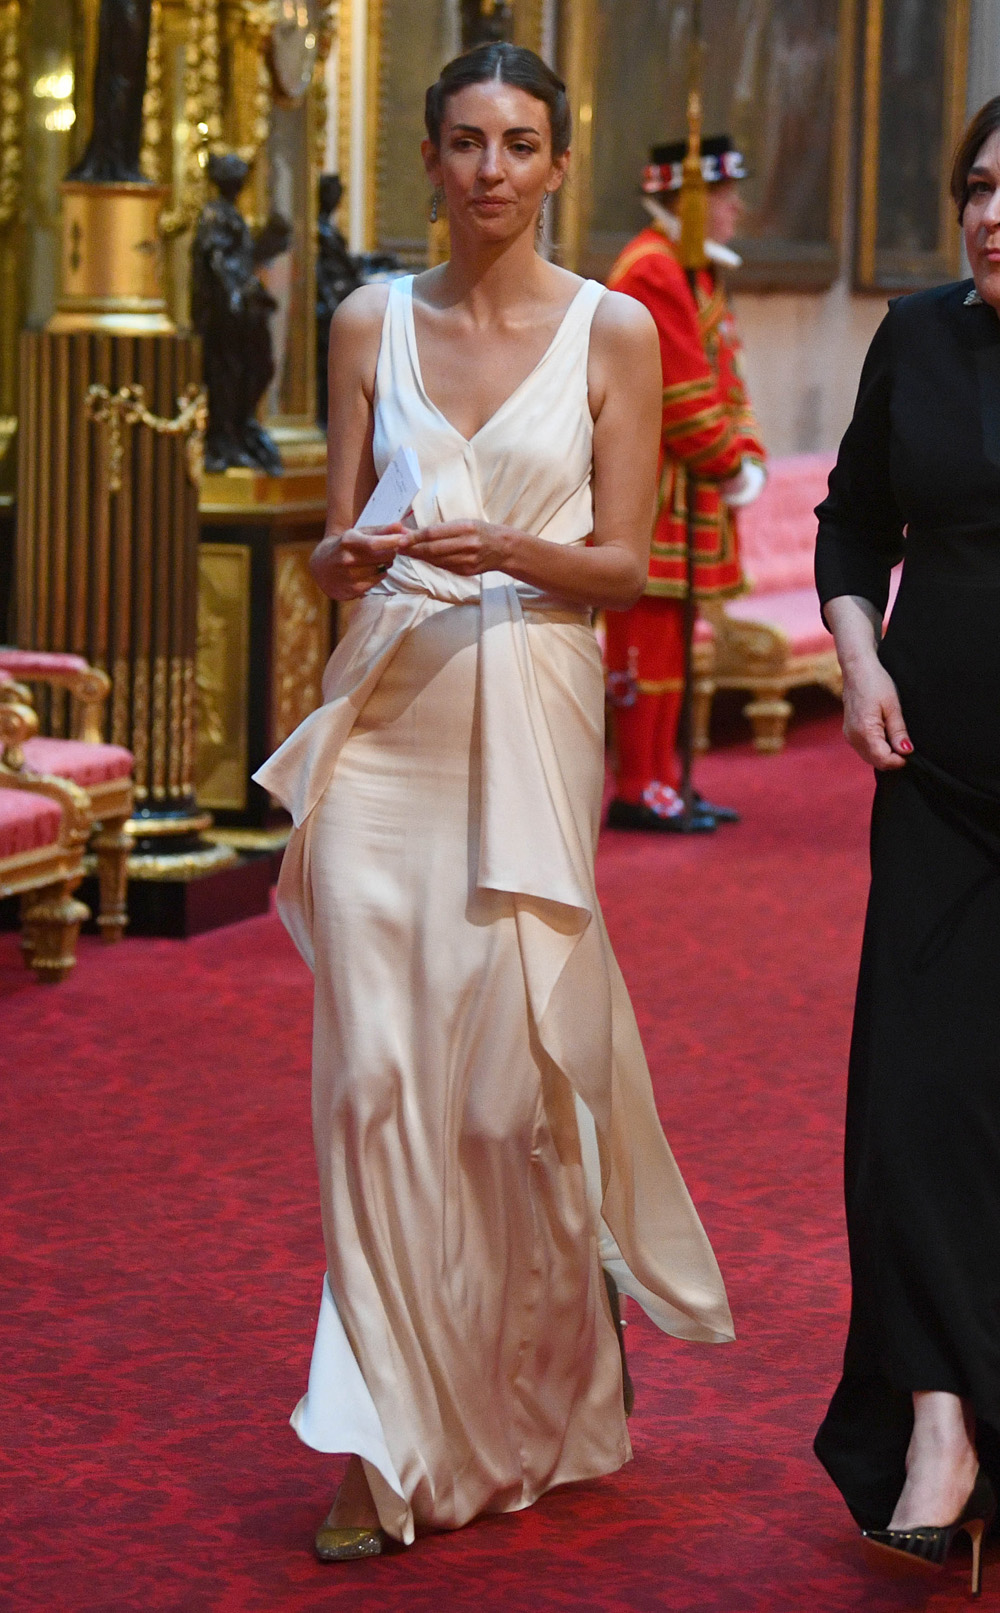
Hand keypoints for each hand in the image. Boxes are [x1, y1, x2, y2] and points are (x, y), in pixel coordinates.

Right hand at [309, 525, 405, 600]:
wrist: (322, 566)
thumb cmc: (346, 546)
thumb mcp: (359, 533)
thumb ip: (382, 530)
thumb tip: (401, 526)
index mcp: (348, 540)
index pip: (375, 543)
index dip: (393, 541)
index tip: (404, 538)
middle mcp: (347, 558)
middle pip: (383, 556)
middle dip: (391, 552)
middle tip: (388, 550)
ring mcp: (349, 575)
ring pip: (382, 569)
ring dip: (386, 564)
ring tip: (378, 560)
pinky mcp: (353, 589)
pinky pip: (377, 580)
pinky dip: (379, 575)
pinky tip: (372, 571)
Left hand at [399, 520, 513, 576]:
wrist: (503, 548)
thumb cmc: (480, 531)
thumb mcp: (464, 522)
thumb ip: (442, 529)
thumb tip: (414, 532)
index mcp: (466, 528)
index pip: (434, 533)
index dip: (415, 537)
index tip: (401, 539)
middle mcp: (467, 545)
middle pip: (432, 549)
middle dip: (413, 549)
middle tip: (397, 547)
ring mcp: (467, 561)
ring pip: (436, 560)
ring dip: (419, 557)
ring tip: (405, 552)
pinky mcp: (466, 571)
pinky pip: (443, 566)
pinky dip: (431, 562)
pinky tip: (422, 558)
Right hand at [841, 652, 912, 769]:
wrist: (857, 669)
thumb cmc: (876, 683)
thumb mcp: (893, 706)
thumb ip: (898, 731)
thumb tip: (906, 751)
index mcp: (864, 731)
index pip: (883, 759)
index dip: (899, 760)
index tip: (911, 752)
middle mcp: (854, 737)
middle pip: (876, 761)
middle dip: (893, 759)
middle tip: (906, 745)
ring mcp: (850, 736)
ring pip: (870, 757)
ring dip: (885, 754)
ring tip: (897, 738)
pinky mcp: (850, 733)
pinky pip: (865, 749)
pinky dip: (877, 748)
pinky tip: (886, 736)